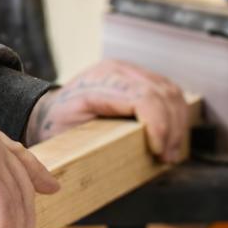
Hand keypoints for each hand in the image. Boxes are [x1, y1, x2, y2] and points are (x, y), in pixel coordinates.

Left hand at [24, 59, 187, 162]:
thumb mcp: (68, 134)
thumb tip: (122, 154)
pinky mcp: (139, 76)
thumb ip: (94, 140)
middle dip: (172, 128)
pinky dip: (175, 114)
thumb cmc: (57, 125)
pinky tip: (171, 135)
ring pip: (170, 90)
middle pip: (162, 93)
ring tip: (171, 150)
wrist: (49, 110)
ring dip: (178, 122)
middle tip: (168, 157)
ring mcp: (129, 70)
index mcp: (99, 82)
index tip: (158, 151)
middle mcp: (117, 70)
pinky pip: (168, 90)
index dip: (158, 125)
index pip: (143, 97)